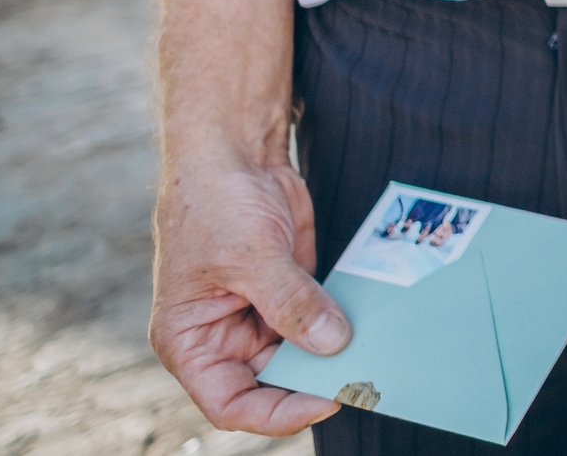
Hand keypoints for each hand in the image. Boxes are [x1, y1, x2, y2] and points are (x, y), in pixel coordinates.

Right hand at [150, 150, 347, 435]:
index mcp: (191, 342)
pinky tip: (373, 325)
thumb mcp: (251, 255)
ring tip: (375, 356)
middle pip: (270, 385)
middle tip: (364, 378)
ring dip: (333, 357)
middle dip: (312, 385)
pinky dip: (343, 326)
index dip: (275, 414)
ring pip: (300, 357)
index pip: (230, 403)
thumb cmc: (214, 201)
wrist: (232, 151)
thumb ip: (291, 302)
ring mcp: (259, 316)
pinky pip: (319, 322)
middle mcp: (222, 338)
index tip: (324, 401)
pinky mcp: (291, 292)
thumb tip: (333, 344)